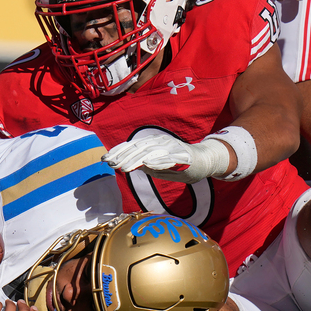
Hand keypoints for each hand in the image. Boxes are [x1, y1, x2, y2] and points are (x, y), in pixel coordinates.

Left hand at [103, 135, 228, 183]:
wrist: (204, 161)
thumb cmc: (178, 164)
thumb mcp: (157, 167)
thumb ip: (143, 165)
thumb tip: (126, 165)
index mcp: (152, 144)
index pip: (132, 146)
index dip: (118, 151)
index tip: (106, 159)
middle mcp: (160, 142)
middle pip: (138, 148)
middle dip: (124, 156)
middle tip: (111, 165)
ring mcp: (171, 147)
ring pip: (150, 152)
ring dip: (136, 160)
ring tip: (125, 168)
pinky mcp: (182, 154)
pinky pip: (168, 157)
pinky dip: (157, 160)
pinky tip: (148, 164)